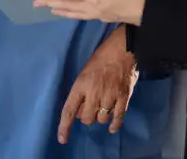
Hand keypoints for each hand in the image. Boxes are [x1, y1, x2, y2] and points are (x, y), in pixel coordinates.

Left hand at [30, 0, 148, 25]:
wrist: (153, 12)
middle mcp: (92, 6)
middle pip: (67, 3)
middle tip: (34, 1)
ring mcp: (98, 13)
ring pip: (73, 11)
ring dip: (59, 8)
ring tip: (48, 8)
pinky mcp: (105, 17)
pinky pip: (82, 15)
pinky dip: (72, 14)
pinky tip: (73, 13)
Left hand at [57, 27, 137, 143]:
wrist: (123, 48)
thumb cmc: (101, 58)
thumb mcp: (84, 72)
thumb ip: (82, 91)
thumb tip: (81, 110)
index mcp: (81, 85)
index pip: (69, 111)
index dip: (64, 127)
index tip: (63, 139)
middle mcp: (94, 93)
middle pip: (87, 119)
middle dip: (87, 116)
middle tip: (90, 107)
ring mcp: (110, 96)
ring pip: (101, 119)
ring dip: (101, 117)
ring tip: (103, 108)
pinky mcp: (124, 97)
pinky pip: (118, 117)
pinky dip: (115, 124)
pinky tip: (112, 127)